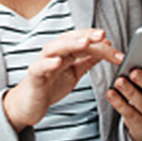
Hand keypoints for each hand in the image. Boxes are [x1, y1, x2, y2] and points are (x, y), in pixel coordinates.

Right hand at [3, 28, 121, 130]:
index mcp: (65, 52)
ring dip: (70, 44)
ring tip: (85, 42)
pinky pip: (39, 67)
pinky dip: (47, 63)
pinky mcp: (34, 77)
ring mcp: (42, 63)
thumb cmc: (51, 85)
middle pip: (70, 40)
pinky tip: (58, 62)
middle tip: (103, 36)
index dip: (96, 40)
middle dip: (87, 36)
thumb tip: (107, 47)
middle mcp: (54, 54)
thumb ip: (88, 60)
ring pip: (54, 48)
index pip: (81, 39)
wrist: (29, 105)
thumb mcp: (75, 72)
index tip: (111, 42)